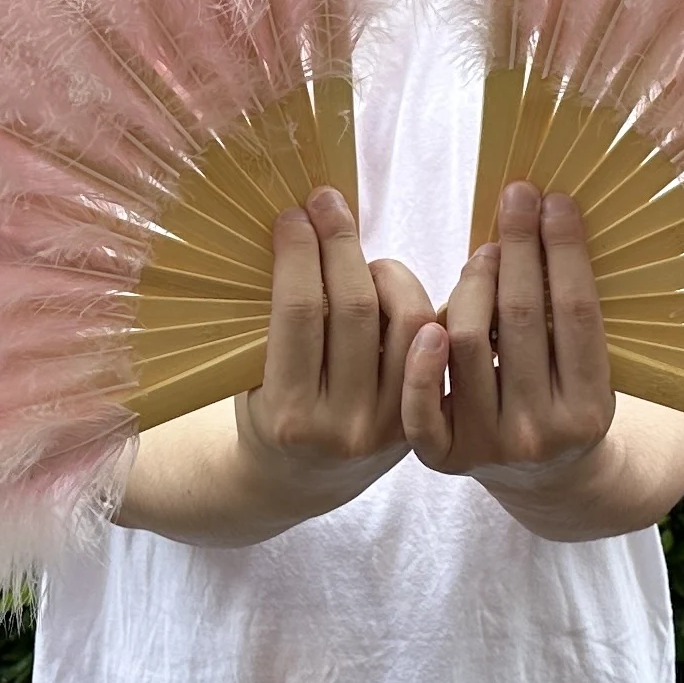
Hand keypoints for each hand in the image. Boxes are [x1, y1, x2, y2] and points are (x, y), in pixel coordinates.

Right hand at [114, 188, 436, 546]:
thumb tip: (295, 225)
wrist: (299, 480)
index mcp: (290, 414)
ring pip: (405, 319)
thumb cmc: (267, 408)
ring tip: (359, 252)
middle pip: (353, 307)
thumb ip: (277, 318)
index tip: (292, 214)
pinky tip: (396, 276)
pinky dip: (419, 299)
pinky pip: (430, 343)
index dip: (298, 252)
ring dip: (383, 268)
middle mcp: (345, 425)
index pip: (299, 312)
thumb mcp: (252, 375)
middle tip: (327, 202)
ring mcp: (390, 426)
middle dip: (339, 242)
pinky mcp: (421, 419)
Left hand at [403, 182, 683, 540]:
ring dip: (474, 280)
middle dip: (519, 246)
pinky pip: (420, 405)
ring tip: (487, 250)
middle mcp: (539, 432)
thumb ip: (569, 315)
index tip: (556, 200)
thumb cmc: (567, 400)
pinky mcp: (444, 457)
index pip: (575, 312)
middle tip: (517, 197)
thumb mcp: (590, 370)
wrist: (545, 478)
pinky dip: (418, 361)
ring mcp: (489, 446)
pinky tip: (428, 320)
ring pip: (466, 341)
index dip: (564, 251)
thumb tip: (547, 218)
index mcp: (589, 411)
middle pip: (519, 318)